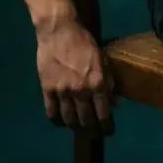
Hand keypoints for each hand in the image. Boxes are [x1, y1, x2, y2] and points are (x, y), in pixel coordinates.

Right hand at [36, 17, 117, 135]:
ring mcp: (62, 92)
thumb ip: (109, 82)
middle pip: (86, 121)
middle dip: (92, 130)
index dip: (107, 127)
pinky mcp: (47, 90)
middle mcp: (80, 91)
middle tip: (94, 132)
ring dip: (76, 128)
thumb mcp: (102, 59)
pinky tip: (62, 122)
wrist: (59, 30)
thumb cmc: (84, 42)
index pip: (104, 114)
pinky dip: (58, 122)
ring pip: (69, 120)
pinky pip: (52, 113)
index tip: (109, 131)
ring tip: (80, 128)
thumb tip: (115, 104)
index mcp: (97, 83)